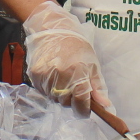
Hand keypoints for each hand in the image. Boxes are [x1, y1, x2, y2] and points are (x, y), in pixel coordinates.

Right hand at [22, 1, 111, 116]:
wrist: (52, 30)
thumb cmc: (77, 46)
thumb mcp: (92, 64)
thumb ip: (97, 87)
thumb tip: (104, 105)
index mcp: (78, 73)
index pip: (81, 104)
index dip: (84, 110)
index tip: (86, 109)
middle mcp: (60, 77)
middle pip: (66, 103)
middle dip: (72, 100)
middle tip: (74, 86)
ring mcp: (45, 77)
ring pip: (54, 99)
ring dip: (60, 94)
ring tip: (63, 78)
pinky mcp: (35, 76)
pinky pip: (44, 92)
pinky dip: (49, 88)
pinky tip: (53, 76)